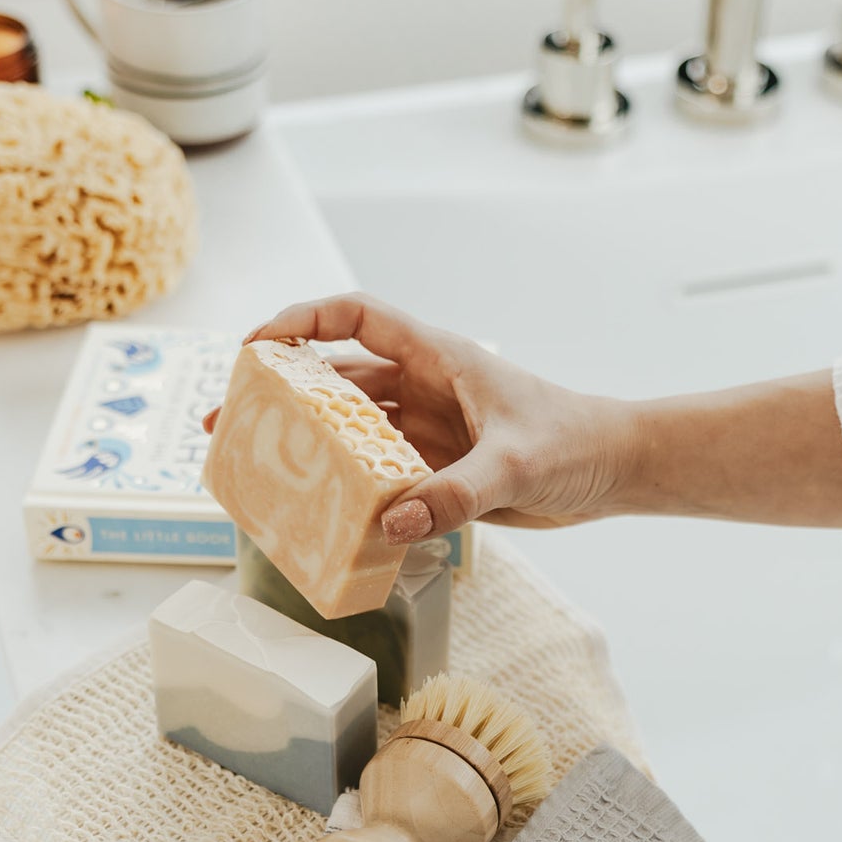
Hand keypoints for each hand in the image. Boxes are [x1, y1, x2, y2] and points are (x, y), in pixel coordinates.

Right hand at [207, 292, 642, 541]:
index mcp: (439, 357)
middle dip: (280, 393)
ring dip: (306, 445)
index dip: (301, 322)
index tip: (256, 347)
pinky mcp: (437, 470)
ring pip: (351, 431)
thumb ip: (456, 494)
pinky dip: (346, 490)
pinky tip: (315, 513)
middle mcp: (424, 387)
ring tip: (253, 467)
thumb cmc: (575, 443)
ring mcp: (428, 429)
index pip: (355, 318)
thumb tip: (393, 523)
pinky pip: (378, 476)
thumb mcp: (516, 466)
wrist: (615, 470)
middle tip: (226, 421)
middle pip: (336, 378)